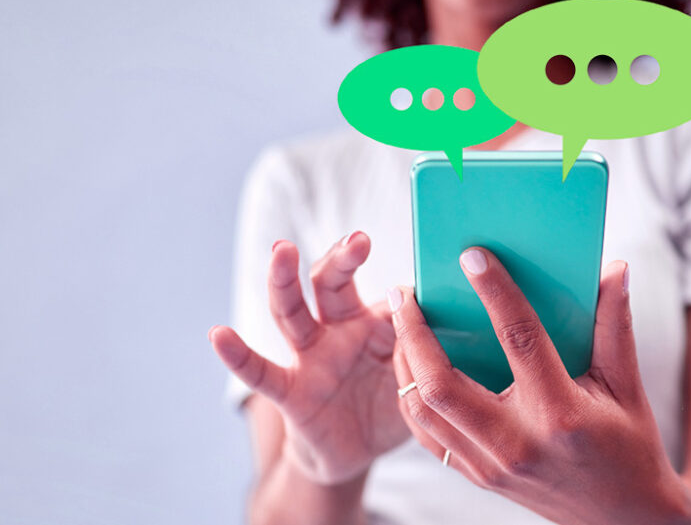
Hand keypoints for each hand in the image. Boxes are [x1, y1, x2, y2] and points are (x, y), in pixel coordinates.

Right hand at [210, 234, 409, 484]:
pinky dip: (237, 355)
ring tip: (282, 251)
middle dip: (341, 259)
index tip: (416, 253)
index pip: (379, 287)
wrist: (357, 450)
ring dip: (285, 280)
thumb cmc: (391, 399)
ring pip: (292, 312)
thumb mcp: (418, 372)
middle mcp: (337, 329)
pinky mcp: (290, 390)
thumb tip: (471, 308)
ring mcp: (310, 357)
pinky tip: (219, 334)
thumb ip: (433, 343)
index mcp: (373, 320)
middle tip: (358, 240)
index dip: (396, 278)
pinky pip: (261, 372)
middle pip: (331, 284)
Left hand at [388, 248, 690, 524]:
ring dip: (404, 362)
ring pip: (424, 411)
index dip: (495, 293)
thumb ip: (614, 326)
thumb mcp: (627, 387)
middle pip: (442, 383)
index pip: (520, 340)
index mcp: (560, 414)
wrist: (624, 518)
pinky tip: (410, 365)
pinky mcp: (478, 477)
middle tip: (404, 291)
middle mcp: (518, 443)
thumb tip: (613, 268)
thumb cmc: (629, 448)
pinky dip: (411, 398)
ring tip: (400, 320)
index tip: (472, 256)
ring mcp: (491, 466)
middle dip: (414, 332)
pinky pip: (429, 435)